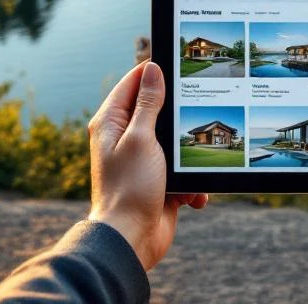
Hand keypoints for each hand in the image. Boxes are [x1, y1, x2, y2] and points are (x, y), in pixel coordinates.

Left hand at [87, 61, 207, 269]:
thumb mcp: (142, 137)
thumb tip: (153, 69)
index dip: (153, 72)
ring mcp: (141, 159)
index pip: (132, 83)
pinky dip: (190, 182)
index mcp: (111, 122)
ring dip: (187, 155)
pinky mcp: (157, 180)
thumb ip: (148, 103)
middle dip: (179, 116)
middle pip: (157, 110)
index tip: (178, 66)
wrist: (131, 240)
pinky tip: (191, 195)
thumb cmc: (129, 188)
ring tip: (190, 167)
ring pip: (174, 141)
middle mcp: (124, 137)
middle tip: (196, 113)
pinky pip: (181, 171)